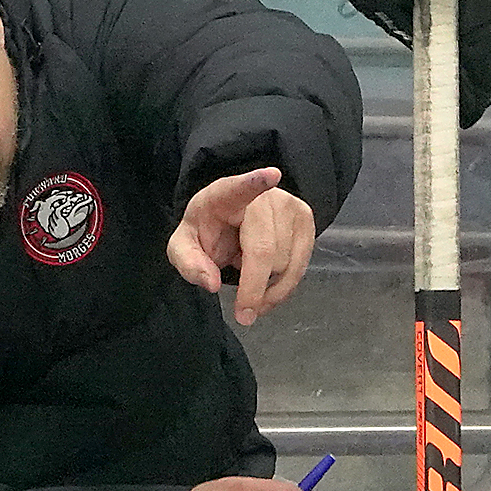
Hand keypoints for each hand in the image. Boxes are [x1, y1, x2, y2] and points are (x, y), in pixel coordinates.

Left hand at [167, 166, 315, 325]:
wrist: (232, 219)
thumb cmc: (209, 232)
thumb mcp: (184, 247)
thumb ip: (188, 263)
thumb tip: (211, 283)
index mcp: (225, 195)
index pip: (240, 188)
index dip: (255, 182)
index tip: (271, 175)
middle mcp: (263, 196)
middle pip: (264, 250)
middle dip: (254, 288)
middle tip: (243, 315)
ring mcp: (289, 205)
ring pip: (285, 263)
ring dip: (267, 287)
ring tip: (249, 282)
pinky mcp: (306, 219)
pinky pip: (300, 267)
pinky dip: (284, 287)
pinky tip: (268, 286)